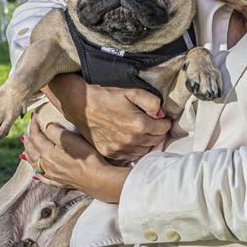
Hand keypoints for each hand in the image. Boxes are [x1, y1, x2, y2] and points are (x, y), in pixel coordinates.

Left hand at [24, 118, 129, 202]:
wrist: (97, 178)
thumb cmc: (85, 157)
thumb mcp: (70, 139)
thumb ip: (55, 131)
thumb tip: (47, 126)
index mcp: (47, 152)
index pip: (36, 136)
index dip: (33, 125)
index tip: (33, 116)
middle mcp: (46, 164)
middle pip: (32, 151)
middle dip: (28, 141)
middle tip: (25, 134)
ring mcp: (52, 175)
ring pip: (35, 164)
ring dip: (28, 156)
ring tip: (23, 152)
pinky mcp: (60, 182)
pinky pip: (44, 178)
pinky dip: (37, 175)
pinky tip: (35, 175)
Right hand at [43, 78, 170, 163]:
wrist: (81, 104)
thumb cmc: (106, 94)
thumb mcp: (131, 91)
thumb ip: (152, 102)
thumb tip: (162, 114)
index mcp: (139, 125)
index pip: (164, 129)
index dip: (165, 122)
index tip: (162, 117)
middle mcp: (131, 140)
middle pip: (156, 141)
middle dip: (158, 132)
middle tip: (154, 123)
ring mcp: (120, 149)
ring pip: (144, 151)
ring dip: (148, 142)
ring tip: (143, 131)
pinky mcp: (110, 153)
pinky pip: (130, 156)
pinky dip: (135, 149)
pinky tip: (132, 139)